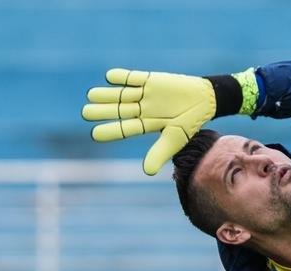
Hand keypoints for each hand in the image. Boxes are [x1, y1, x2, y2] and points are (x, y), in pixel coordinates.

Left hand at [81, 68, 216, 175]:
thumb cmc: (191, 122)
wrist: (205, 99)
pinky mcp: (151, 80)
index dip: (110, 130)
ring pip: (122, 94)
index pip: (125, 128)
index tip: (94, 134)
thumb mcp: (175, 139)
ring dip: (108, 94)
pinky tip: (110, 77)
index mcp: (147, 124)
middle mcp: (142, 109)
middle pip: (119, 110)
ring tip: (91, 95)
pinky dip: (123, 77)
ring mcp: (145, 94)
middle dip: (103, 111)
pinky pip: (133, 78)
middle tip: (85, 113)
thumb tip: (146, 172)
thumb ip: (159, 153)